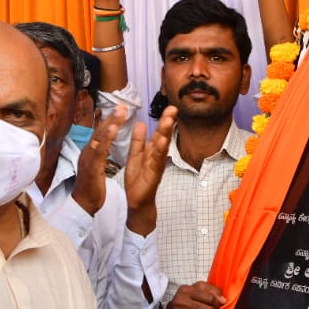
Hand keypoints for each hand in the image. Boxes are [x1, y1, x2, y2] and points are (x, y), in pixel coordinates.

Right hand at [71, 106, 126, 215]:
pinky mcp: (90, 167)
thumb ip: (98, 154)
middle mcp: (87, 152)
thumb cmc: (90, 186)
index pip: (101, 134)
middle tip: (123, 106)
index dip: (110, 121)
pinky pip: (99, 151)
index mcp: (90, 152)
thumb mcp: (95, 166)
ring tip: (120, 113)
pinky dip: (106, 139)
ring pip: (99, 138)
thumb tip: (102, 143)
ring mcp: (88, 159)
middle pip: (100, 132)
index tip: (121, 110)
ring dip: (110, 124)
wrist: (83, 203)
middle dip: (111, 118)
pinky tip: (114, 130)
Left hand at [124, 106, 177, 235]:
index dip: (164, 120)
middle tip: (173, 109)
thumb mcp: (135, 156)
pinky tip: (162, 141)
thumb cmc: (137, 180)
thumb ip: (138, 141)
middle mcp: (156, 157)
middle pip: (163, 137)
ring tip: (169, 121)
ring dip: (166, 134)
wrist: (137, 200)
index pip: (159, 132)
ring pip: (162, 147)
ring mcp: (157, 165)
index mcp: (151, 151)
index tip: (170, 107)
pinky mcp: (154, 175)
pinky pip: (157, 161)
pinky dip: (160, 151)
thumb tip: (141, 124)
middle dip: (168, 123)